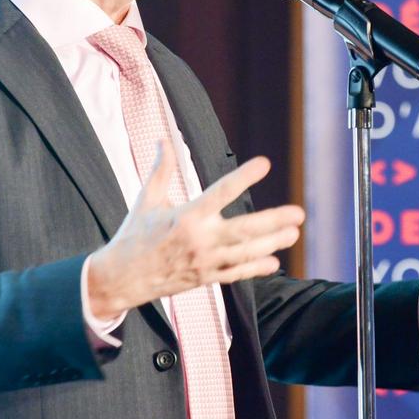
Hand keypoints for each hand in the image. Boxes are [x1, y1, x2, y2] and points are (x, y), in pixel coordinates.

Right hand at [87, 140, 304, 320]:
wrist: (121, 278)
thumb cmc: (134, 235)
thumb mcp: (146, 199)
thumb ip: (160, 169)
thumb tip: (163, 139)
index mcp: (186, 216)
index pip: (222, 192)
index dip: (244, 177)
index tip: (264, 163)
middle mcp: (199, 239)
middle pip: (244, 229)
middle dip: (273, 221)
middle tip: (298, 213)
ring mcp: (204, 262)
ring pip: (245, 253)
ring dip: (272, 243)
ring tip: (294, 234)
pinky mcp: (204, 278)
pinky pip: (235, 274)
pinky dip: (255, 268)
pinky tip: (274, 262)